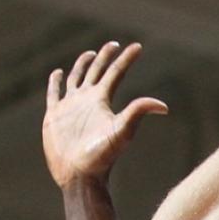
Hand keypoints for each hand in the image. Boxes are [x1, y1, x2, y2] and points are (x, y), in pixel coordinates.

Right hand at [43, 42, 168, 188]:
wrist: (79, 174)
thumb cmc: (102, 156)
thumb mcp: (122, 131)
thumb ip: (138, 113)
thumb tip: (164, 107)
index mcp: (102, 101)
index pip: (115, 73)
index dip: (126, 59)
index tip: (138, 47)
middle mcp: (87, 101)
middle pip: (97, 72)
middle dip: (105, 57)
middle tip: (113, 45)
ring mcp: (70, 107)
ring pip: (76, 79)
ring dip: (82, 66)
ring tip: (89, 55)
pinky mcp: (54, 116)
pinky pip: (54, 94)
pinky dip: (55, 83)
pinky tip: (58, 74)